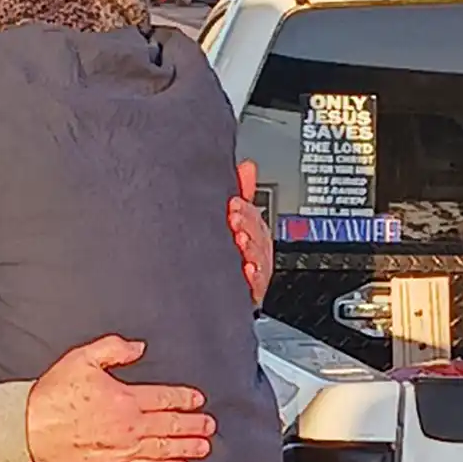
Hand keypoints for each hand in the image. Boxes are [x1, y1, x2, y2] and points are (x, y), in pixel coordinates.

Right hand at [26, 336, 214, 461]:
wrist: (27, 428)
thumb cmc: (53, 394)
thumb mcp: (82, 359)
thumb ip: (114, 349)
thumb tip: (139, 347)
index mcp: (125, 398)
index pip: (164, 398)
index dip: (184, 398)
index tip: (198, 399)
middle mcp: (129, 426)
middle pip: (170, 425)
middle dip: (193, 425)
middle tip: (210, 425)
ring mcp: (122, 450)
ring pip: (164, 449)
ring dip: (187, 447)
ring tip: (204, 447)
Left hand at [228, 158, 272, 303]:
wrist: (201, 292)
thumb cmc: (219, 254)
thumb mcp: (233, 218)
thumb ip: (241, 192)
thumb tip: (248, 166)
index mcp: (252, 234)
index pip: (256, 218)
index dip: (247, 210)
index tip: (232, 204)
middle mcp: (254, 254)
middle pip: (261, 238)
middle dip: (249, 226)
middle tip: (234, 220)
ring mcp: (254, 274)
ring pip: (261, 259)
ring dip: (251, 248)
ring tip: (239, 240)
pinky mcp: (250, 295)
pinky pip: (257, 286)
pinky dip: (253, 277)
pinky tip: (247, 269)